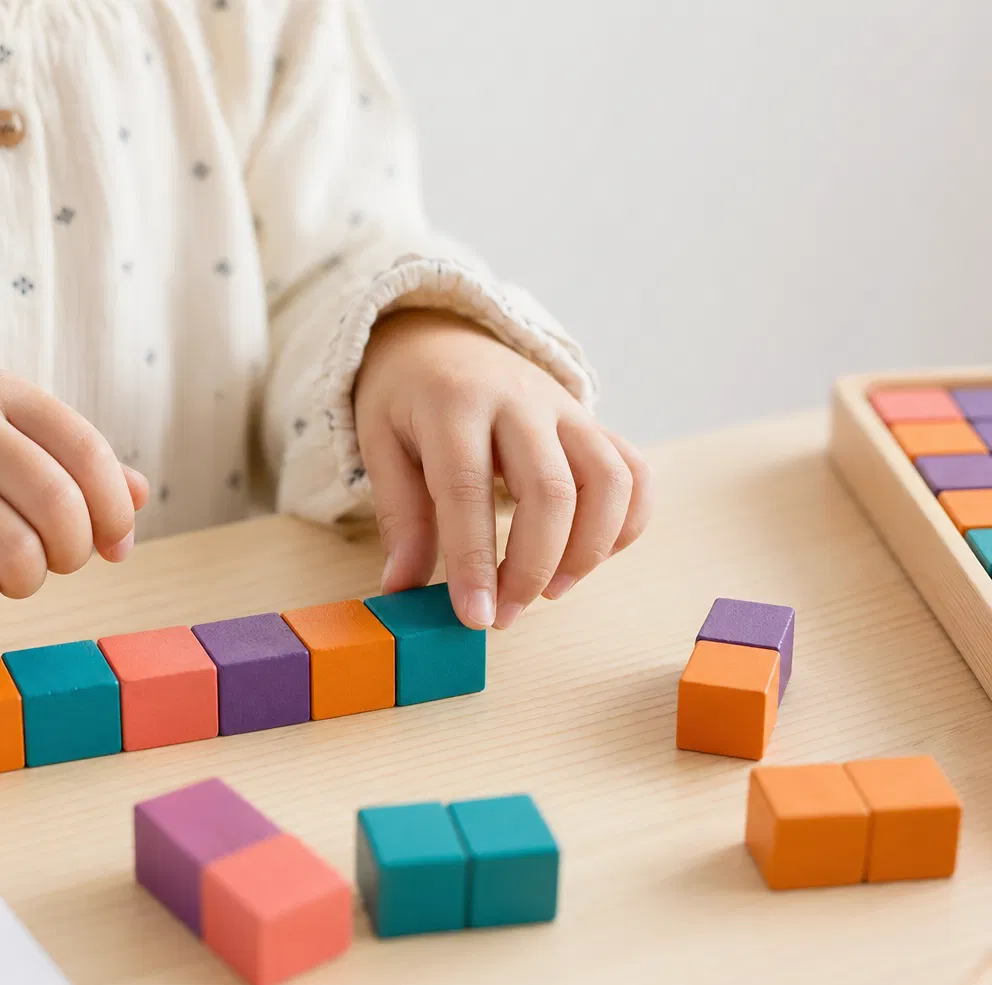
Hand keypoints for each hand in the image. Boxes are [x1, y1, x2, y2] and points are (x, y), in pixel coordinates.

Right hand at [0, 369, 147, 615]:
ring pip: (16, 554)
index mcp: (3, 392)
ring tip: (18, 571)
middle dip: (75, 551)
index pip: (87, 451)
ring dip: (30, 580)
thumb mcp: (16, 435)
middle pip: (56, 505)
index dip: (115, 509)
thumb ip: (82, 463)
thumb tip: (137, 501)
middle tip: (61, 560)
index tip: (116, 543)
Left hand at [353, 310, 651, 630]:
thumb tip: (403, 590)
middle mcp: (519, 401)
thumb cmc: (407, 399)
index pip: (467, 490)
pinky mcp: (592, 422)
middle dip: (533, 568)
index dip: (474, 561)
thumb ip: (400, 518)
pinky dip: (626, 523)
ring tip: (549, 590)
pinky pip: (634, 472)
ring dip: (588, 551)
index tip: (474, 618)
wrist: (442, 335)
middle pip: (551, 491)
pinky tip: (588, 557)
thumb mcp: (381, 446)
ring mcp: (565, 409)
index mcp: (452, 404)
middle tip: (506, 615)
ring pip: (607, 482)